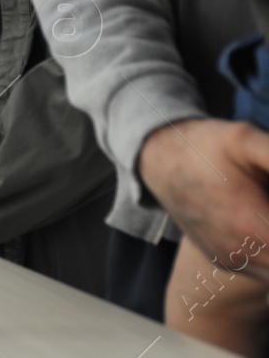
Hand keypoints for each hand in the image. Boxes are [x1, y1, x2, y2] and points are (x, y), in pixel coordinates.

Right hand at [139, 119, 268, 285]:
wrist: (154, 157)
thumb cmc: (202, 145)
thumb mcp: (246, 140)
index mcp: (254, 228)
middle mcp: (243, 254)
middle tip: (267, 197)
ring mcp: (232, 261)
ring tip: (264, 209)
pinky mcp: (224, 261)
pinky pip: (263, 270)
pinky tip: (261, 221)